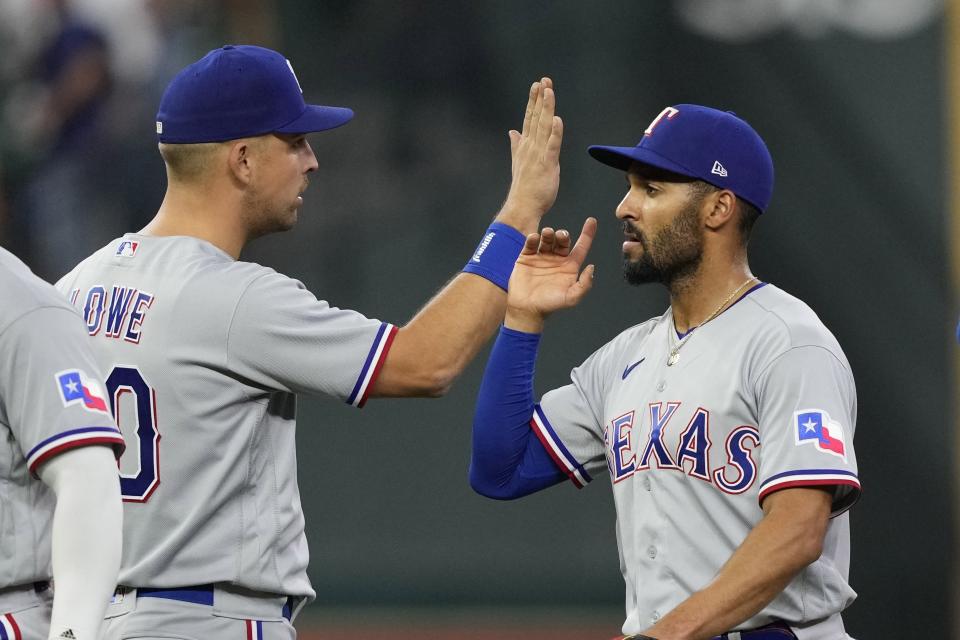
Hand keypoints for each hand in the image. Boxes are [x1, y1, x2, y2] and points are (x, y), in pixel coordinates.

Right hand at [496, 77, 562, 233]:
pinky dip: (554, 133)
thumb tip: (512, 132)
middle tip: (544, 80)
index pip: (530, 119)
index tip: (537, 85)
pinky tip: (557, 120)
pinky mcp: (547, 165)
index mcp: (526, 146)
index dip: (534, 101)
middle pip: (536, 118)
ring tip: (549, 90)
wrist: (522, 206)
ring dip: (546, 108)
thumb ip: (517, 145)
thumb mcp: (520, 162)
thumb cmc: (524, 188)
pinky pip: (552, 146)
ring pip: (543, 127)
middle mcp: (531, 147)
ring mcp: (538, 155)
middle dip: (540, 98)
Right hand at [504, 217, 596, 332]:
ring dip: (548, 234)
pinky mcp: (526, 257)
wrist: (526, 309)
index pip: (581, 247)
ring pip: (547, 239)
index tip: (592, 220)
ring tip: (547, 234)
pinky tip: (534, 238)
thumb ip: (584, 284)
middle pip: (562, 240)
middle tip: (560, 235)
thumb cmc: (550, 305)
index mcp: (569, 266)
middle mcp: (556, 259)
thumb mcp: (571, 298)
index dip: (587, 233)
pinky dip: (533, 238)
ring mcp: (541, 257)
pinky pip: (530, 244)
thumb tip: (592, 267)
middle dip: (563, 235)